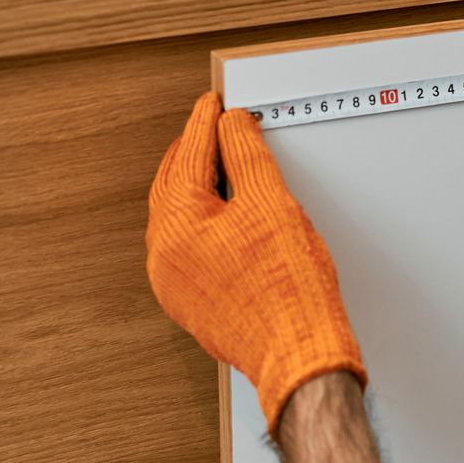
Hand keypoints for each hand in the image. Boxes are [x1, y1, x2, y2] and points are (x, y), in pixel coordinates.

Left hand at [146, 92, 364, 433]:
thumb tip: (232, 126)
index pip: (191, 156)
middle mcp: (164, 256)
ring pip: (177, 219)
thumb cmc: (289, 294)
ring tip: (219, 169)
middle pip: (174, 186)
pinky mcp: (193, 306)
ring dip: (195, 189)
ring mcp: (175, 285)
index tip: (215, 105)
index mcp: (176, 225)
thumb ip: (247, 156)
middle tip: (212, 129)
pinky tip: (224, 221)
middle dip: (194, 154)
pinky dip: (202, 224)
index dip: (207, 123)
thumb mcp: (272, 205)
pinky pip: (188, 250)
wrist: (299, 357)